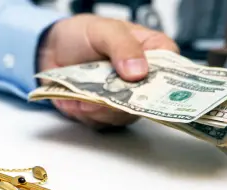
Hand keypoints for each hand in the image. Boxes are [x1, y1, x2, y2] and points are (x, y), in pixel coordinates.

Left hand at [37, 14, 178, 128]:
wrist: (53, 49)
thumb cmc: (83, 34)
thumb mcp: (104, 30)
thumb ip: (122, 46)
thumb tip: (138, 71)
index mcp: (153, 54)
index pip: (173, 72)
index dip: (164, 84)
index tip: (146, 88)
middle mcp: (142, 81)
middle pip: (147, 102)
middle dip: (123, 102)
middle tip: (104, 95)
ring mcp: (123, 100)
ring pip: (122, 117)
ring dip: (100, 109)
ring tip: (82, 95)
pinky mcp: (102, 113)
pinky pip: (100, 122)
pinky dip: (84, 113)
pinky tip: (74, 100)